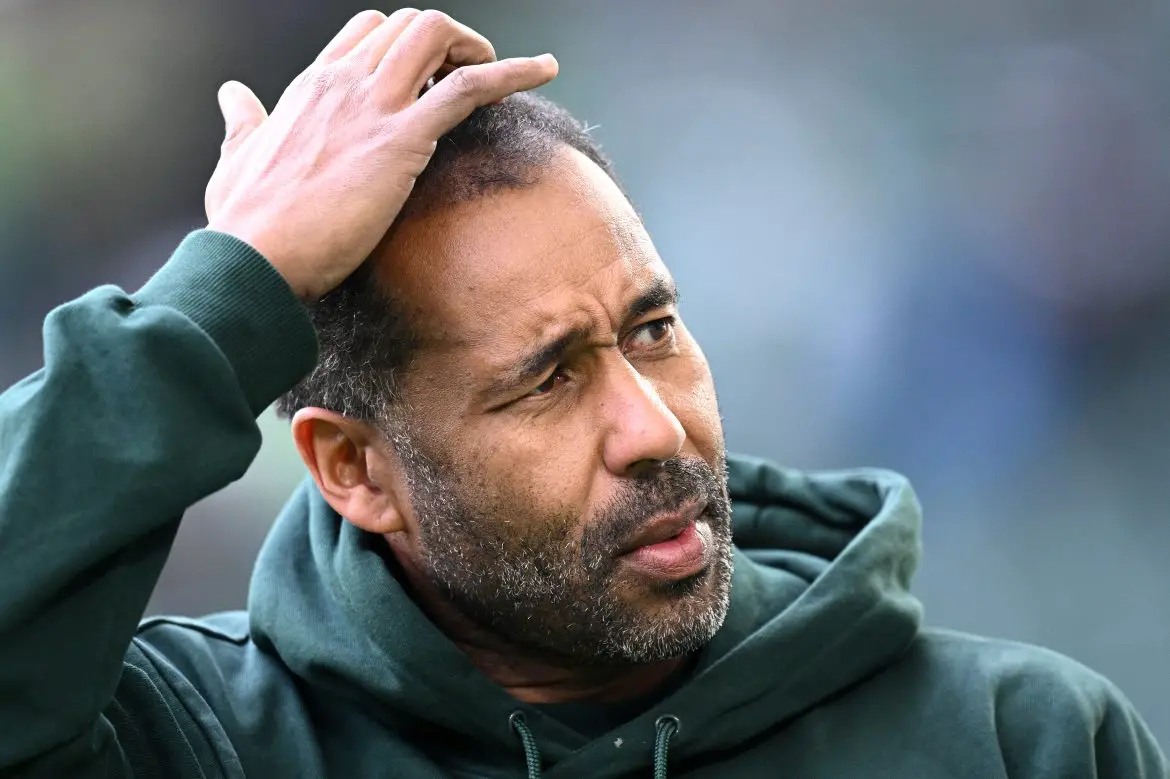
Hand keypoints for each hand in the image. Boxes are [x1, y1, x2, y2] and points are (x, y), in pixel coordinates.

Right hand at [203, 9, 557, 300]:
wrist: (253, 259)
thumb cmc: (244, 223)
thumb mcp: (237, 157)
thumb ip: (243, 121)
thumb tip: (234, 95)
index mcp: (311, 86)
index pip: (367, 31)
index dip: (404, 45)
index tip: (424, 77)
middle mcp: (343, 82)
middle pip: (408, 25)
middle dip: (448, 43)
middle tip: (467, 80)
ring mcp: (373, 106)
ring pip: (436, 35)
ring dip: (477, 48)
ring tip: (500, 74)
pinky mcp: (401, 139)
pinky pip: (469, 87)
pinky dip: (515, 73)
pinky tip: (545, 71)